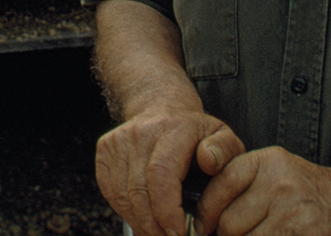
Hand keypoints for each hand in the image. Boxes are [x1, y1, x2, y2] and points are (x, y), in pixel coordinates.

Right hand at [96, 105, 244, 235]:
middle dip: (154, 226)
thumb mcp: (222, 136)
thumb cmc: (195, 132)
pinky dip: (126, 211)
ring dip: (140, 222)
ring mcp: (119, 140)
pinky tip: (143, 217)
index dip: (166, 211)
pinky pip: (110, 191)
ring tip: (157, 233)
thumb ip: (225, 150)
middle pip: (138, 191)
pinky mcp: (105, 149)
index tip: (178, 233)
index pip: (161, 174)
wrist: (161, 107)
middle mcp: (141, 133)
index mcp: (172, 130)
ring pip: (122, 196)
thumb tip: (208, 161)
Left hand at [195, 147, 330, 235]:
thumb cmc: (307, 191)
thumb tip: (201, 217)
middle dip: (226, 235)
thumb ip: (240, 184)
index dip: (206, 211)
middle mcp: (281, 184)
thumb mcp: (275, 172)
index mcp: (268, 161)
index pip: (221, 183)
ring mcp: (295, 213)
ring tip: (257, 234)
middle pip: (229, 222)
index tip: (203, 225)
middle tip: (234, 235)